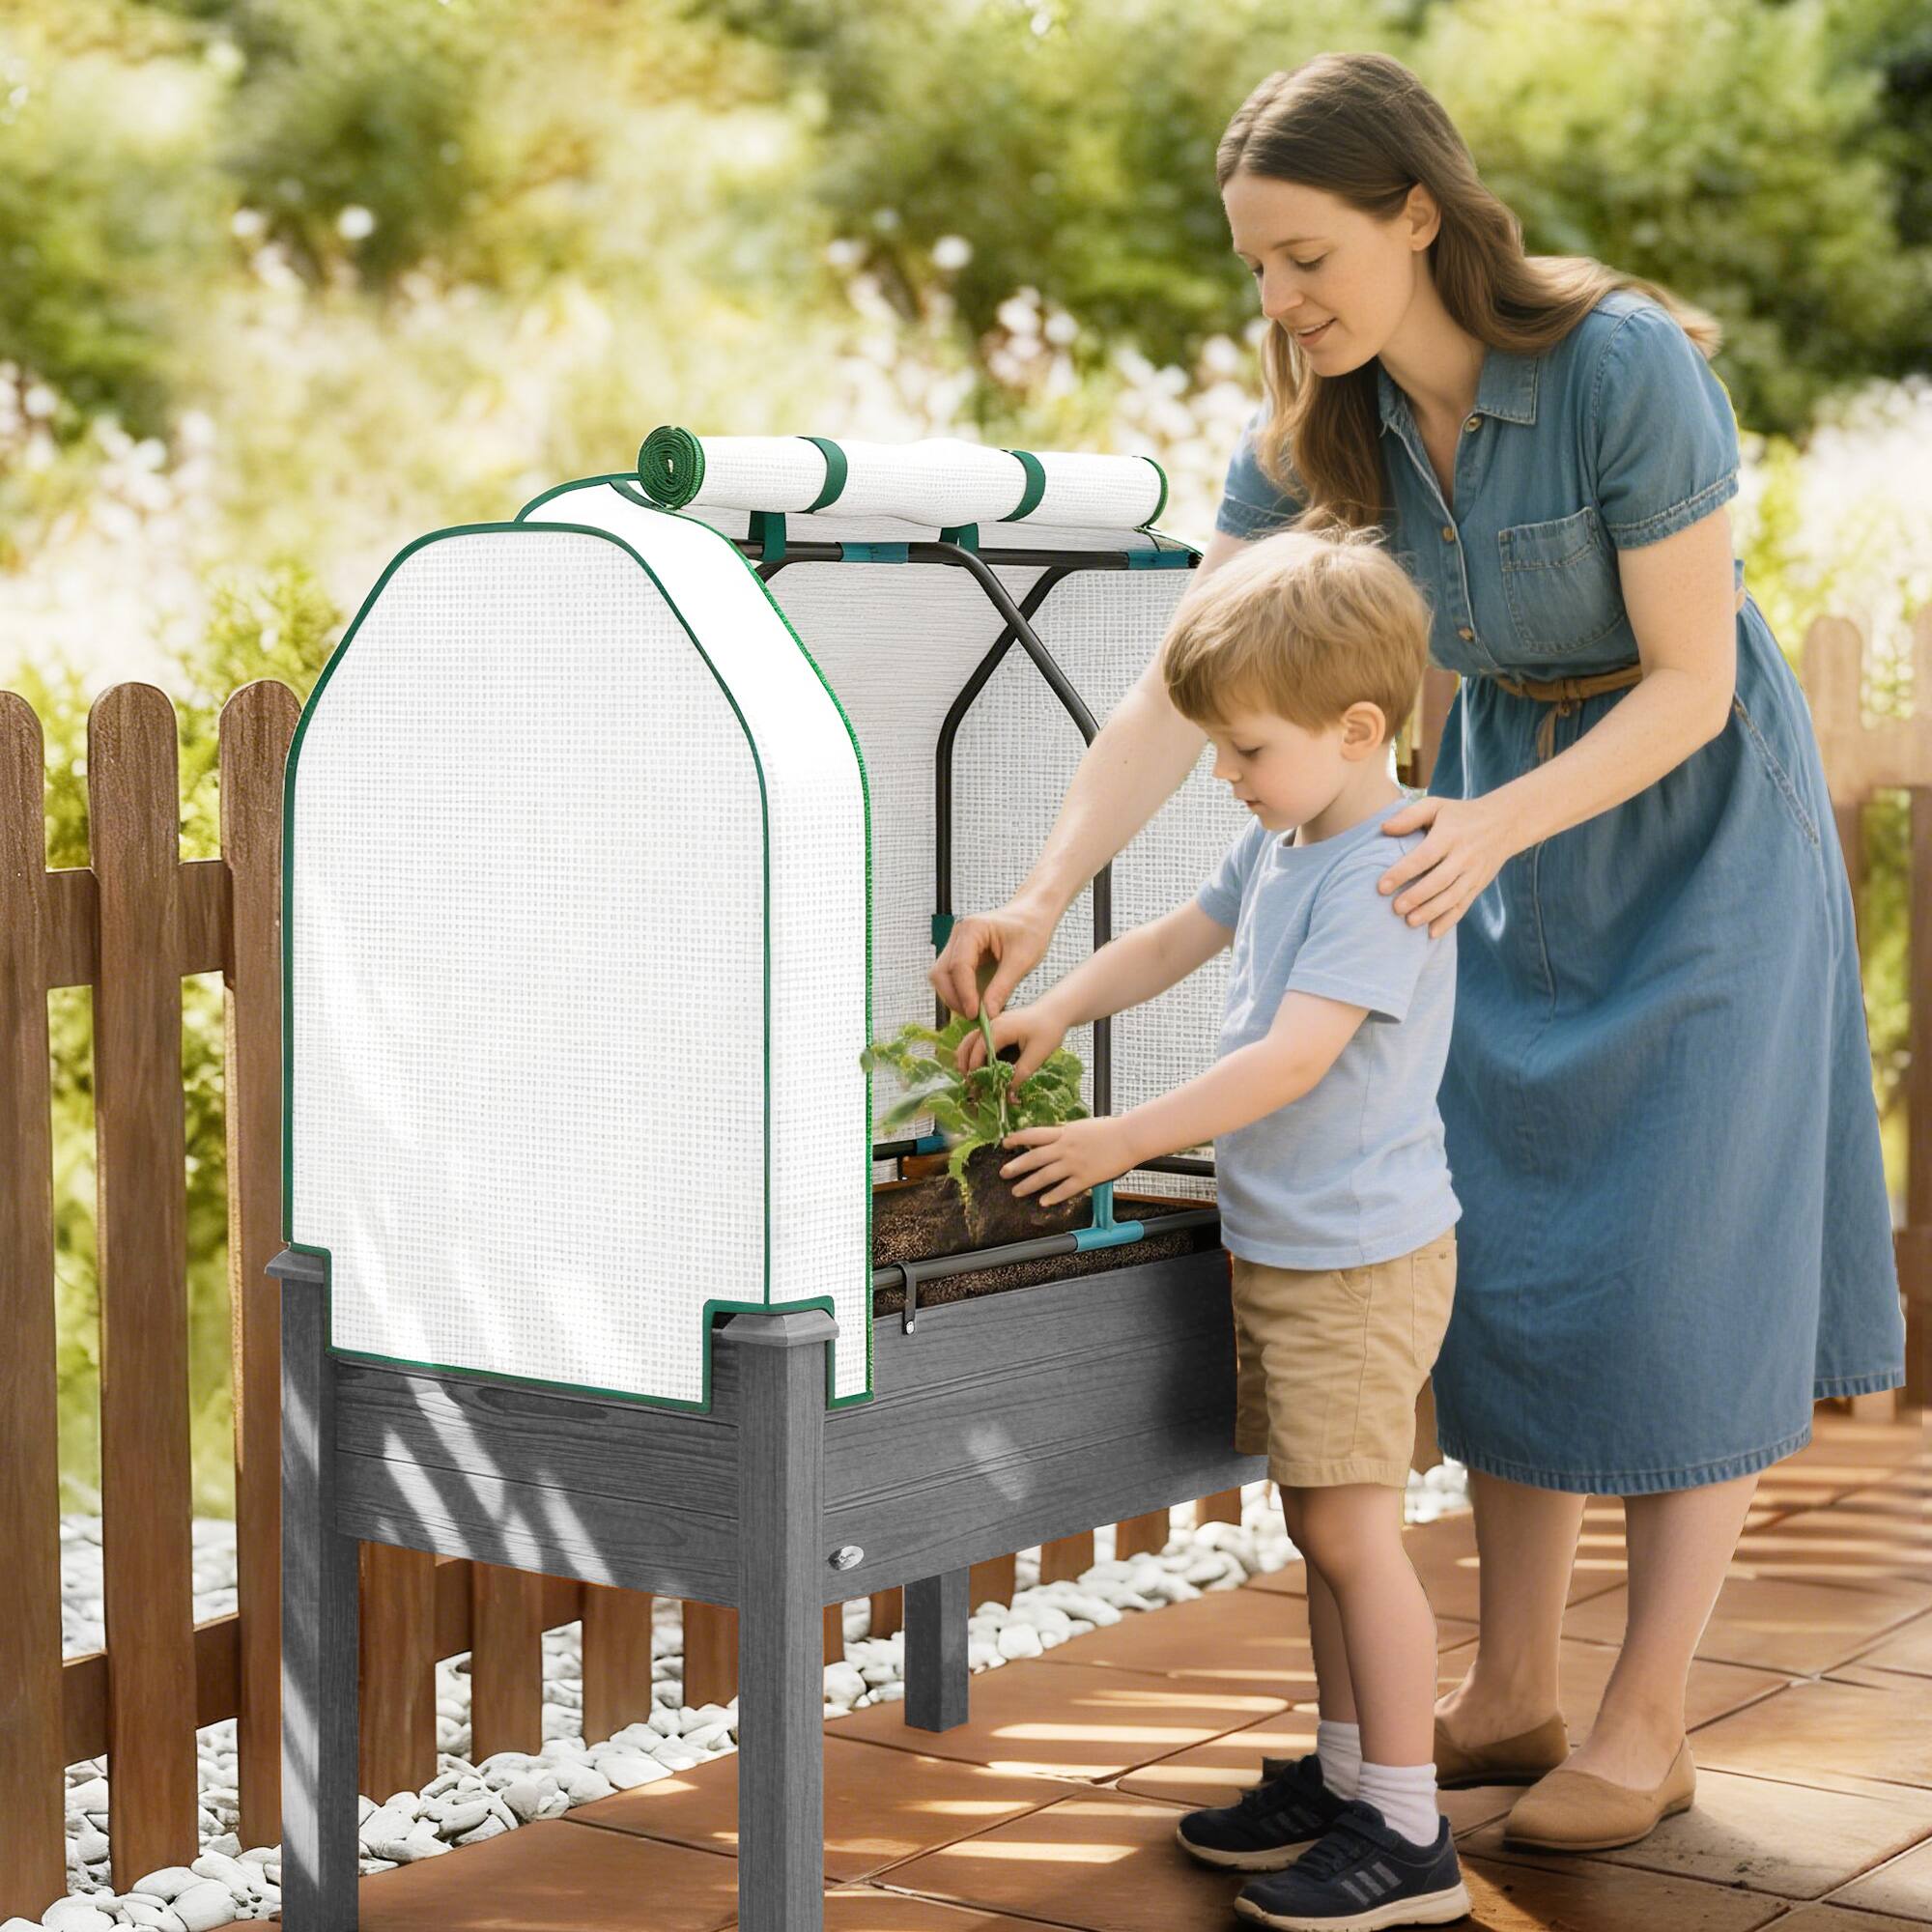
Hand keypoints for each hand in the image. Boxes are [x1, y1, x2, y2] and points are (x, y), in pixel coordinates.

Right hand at [930, 898, 1056, 1020]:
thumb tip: (987, 1015)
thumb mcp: (1021, 961)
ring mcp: (956, 943)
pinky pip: (951, 976)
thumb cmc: (1031, 930)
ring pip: (942, 976)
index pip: (959, 966)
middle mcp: (958, 934)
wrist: (1033, 915)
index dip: (964, 993)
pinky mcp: (960, 952)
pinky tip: (974, 1003)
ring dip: (954, 996)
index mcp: (972, 929)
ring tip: (975, 1012)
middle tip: (973, 1016)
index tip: (974, 1014)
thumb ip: (1002, 988)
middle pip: (941, 972)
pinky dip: (959, 991)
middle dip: (954, 997)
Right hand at [954, 998, 1068, 1084]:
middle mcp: (990, 1025)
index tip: (978, 1090)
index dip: (976, 1072)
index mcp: (998, 1029)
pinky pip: (979, 1042)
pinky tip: (982, 1070)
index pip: (978, 1052)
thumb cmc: (1049, 1029)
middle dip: (967, 1068)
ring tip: (973, 1081)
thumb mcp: (1037, 1054)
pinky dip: (975, 1056)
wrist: (1056, 1011)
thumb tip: (1009, 1095)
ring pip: (969, 1043)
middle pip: (967, 1047)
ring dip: (968, 1062)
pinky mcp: (996, 1029)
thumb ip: (1021, 1074)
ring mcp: (992, 1025)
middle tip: (972, 1088)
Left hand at [1000, 1116, 1139, 1207]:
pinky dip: (1052, 1196)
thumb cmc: (1110, 1130)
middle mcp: (1065, 1148)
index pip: (1034, 1134)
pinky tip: (1043, 1202)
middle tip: (1003, 1173)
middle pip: (1034, 1158)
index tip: (1005, 1143)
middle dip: (1016, 1166)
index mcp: (1064, 1132)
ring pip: (1045, 1176)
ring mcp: (1074, 1164)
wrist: (1129, 1137)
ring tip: (1016, 1192)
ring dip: (1028, 1185)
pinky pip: (1065, 1189)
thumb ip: (1066, 1134)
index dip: (1017, 1139)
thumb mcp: (1082, 1127)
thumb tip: (1053, 1138)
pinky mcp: (1085, 1178)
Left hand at [1376, 793, 1519, 937]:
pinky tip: (1432, 933)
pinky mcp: (1479, 885)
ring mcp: (1474, 873)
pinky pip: (1464, 905)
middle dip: (1417, 897)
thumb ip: (1409, 816)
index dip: (1402, 872)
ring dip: (1431, 912)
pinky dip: (1449, 921)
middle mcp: (1464, 856)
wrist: (1505, 822)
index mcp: (1450, 835)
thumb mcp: (1437, 806)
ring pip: (1452, 897)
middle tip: (1395, 909)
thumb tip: (1383, 828)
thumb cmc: (1460, 814)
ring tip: (1410, 922)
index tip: (1381, 887)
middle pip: (1439, 881)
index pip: (1424, 857)